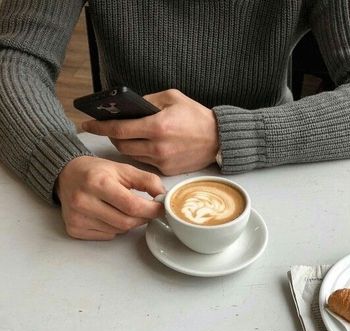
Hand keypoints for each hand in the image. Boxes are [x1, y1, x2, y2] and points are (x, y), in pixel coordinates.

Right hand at [56, 156, 164, 239]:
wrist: (65, 175)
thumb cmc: (97, 172)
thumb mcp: (123, 169)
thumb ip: (147, 181)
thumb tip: (164, 198)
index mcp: (97, 182)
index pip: (132, 206)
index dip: (151, 210)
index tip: (160, 208)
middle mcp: (84, 201)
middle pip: (126, 222)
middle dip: (142, 218)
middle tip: (146, 210)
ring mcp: (77, 217)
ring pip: (118, 230)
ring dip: (128, 222)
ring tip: (123, 209)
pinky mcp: (74, 229)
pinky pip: (107, 236)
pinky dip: (114, 228)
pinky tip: (108, 215)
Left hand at [82, 89, 218, 175]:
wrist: (219, 140)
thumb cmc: (197, 116)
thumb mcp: (172, 98)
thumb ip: (148, 100)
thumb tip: (127, 107)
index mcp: (157, 126)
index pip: (119, 128)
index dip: (99, 126)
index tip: (87, 124)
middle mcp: (157, 147)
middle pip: (121, 144)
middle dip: (112, 136)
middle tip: (109, 128)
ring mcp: (162, 161)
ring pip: (131, 155)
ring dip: (125, 145)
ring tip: (126, 136)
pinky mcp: (167, 171)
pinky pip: (145, 162)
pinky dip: (140, 154)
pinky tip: (144, 146)